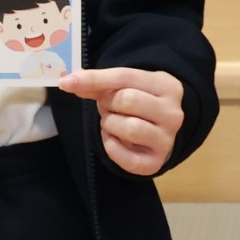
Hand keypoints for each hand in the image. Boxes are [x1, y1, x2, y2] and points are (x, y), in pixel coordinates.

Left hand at [61, 66, 186, 175]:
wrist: (161, 131)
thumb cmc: (141, 103)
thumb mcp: (126, 87)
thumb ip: (100, 84)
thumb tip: (69, 82)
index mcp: (167, 86)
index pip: (126, 77)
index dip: (94, 78)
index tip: (67, 82)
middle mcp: (173, 113)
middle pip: (128, 100)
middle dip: (107, 104)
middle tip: (107, 107)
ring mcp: (167, 139)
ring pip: (129, 127)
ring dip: (109, 124)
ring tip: (112, 123)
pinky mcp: (156, 162)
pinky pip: (126, 157)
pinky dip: (111, 147)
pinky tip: (113, 139)